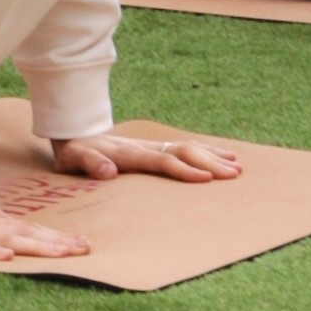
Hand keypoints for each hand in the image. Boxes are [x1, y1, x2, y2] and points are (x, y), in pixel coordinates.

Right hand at [0, 200, 109, 266]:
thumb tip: (9, 232)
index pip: (30, 227)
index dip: (55, 236)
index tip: (80, 245)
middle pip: (27, 231)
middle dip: (57, 240)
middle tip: (84, 249)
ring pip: (8, 237)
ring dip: (36, 245)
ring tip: (61, 254)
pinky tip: (8, 257)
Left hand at [21, 126, 243, 186]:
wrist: (72, 131)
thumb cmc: (73, 152)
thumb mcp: (73, 159)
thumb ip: (89, 163)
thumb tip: (107, 170)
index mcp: (129, 153)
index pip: (162, 161)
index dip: (184, 170)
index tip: (206, 178)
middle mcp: (145, 146)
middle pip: (183, 152)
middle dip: (209, 163)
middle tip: (234, 174)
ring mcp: (152, 145)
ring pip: (189, 148)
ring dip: (213, 157)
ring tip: (237, 167)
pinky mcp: (155, 148)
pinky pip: (186, 149)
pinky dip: (207, 152)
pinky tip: (225, 157)